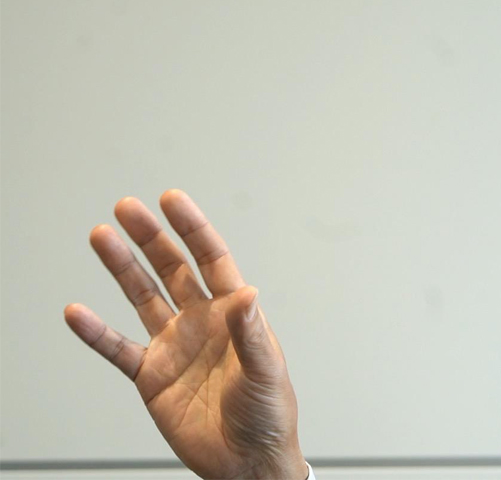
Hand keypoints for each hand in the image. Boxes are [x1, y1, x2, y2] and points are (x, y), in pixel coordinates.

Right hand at [64, 189, 307, 479]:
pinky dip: (96, 333)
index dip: (192, 229)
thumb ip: (252, 333)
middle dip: (150, 237)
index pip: (212, 259)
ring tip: (99, 236)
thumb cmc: (269, 414)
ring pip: (142, 297)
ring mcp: (174, 346)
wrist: (247, 461)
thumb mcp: (266, 371)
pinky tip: (77, 312)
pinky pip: (118, 349)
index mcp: (234, 313)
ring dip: (120, 268)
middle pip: (172, 268)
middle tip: (126, 208)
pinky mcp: (152, 376)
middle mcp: (202, 322)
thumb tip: (247, 292)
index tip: (171, 200)